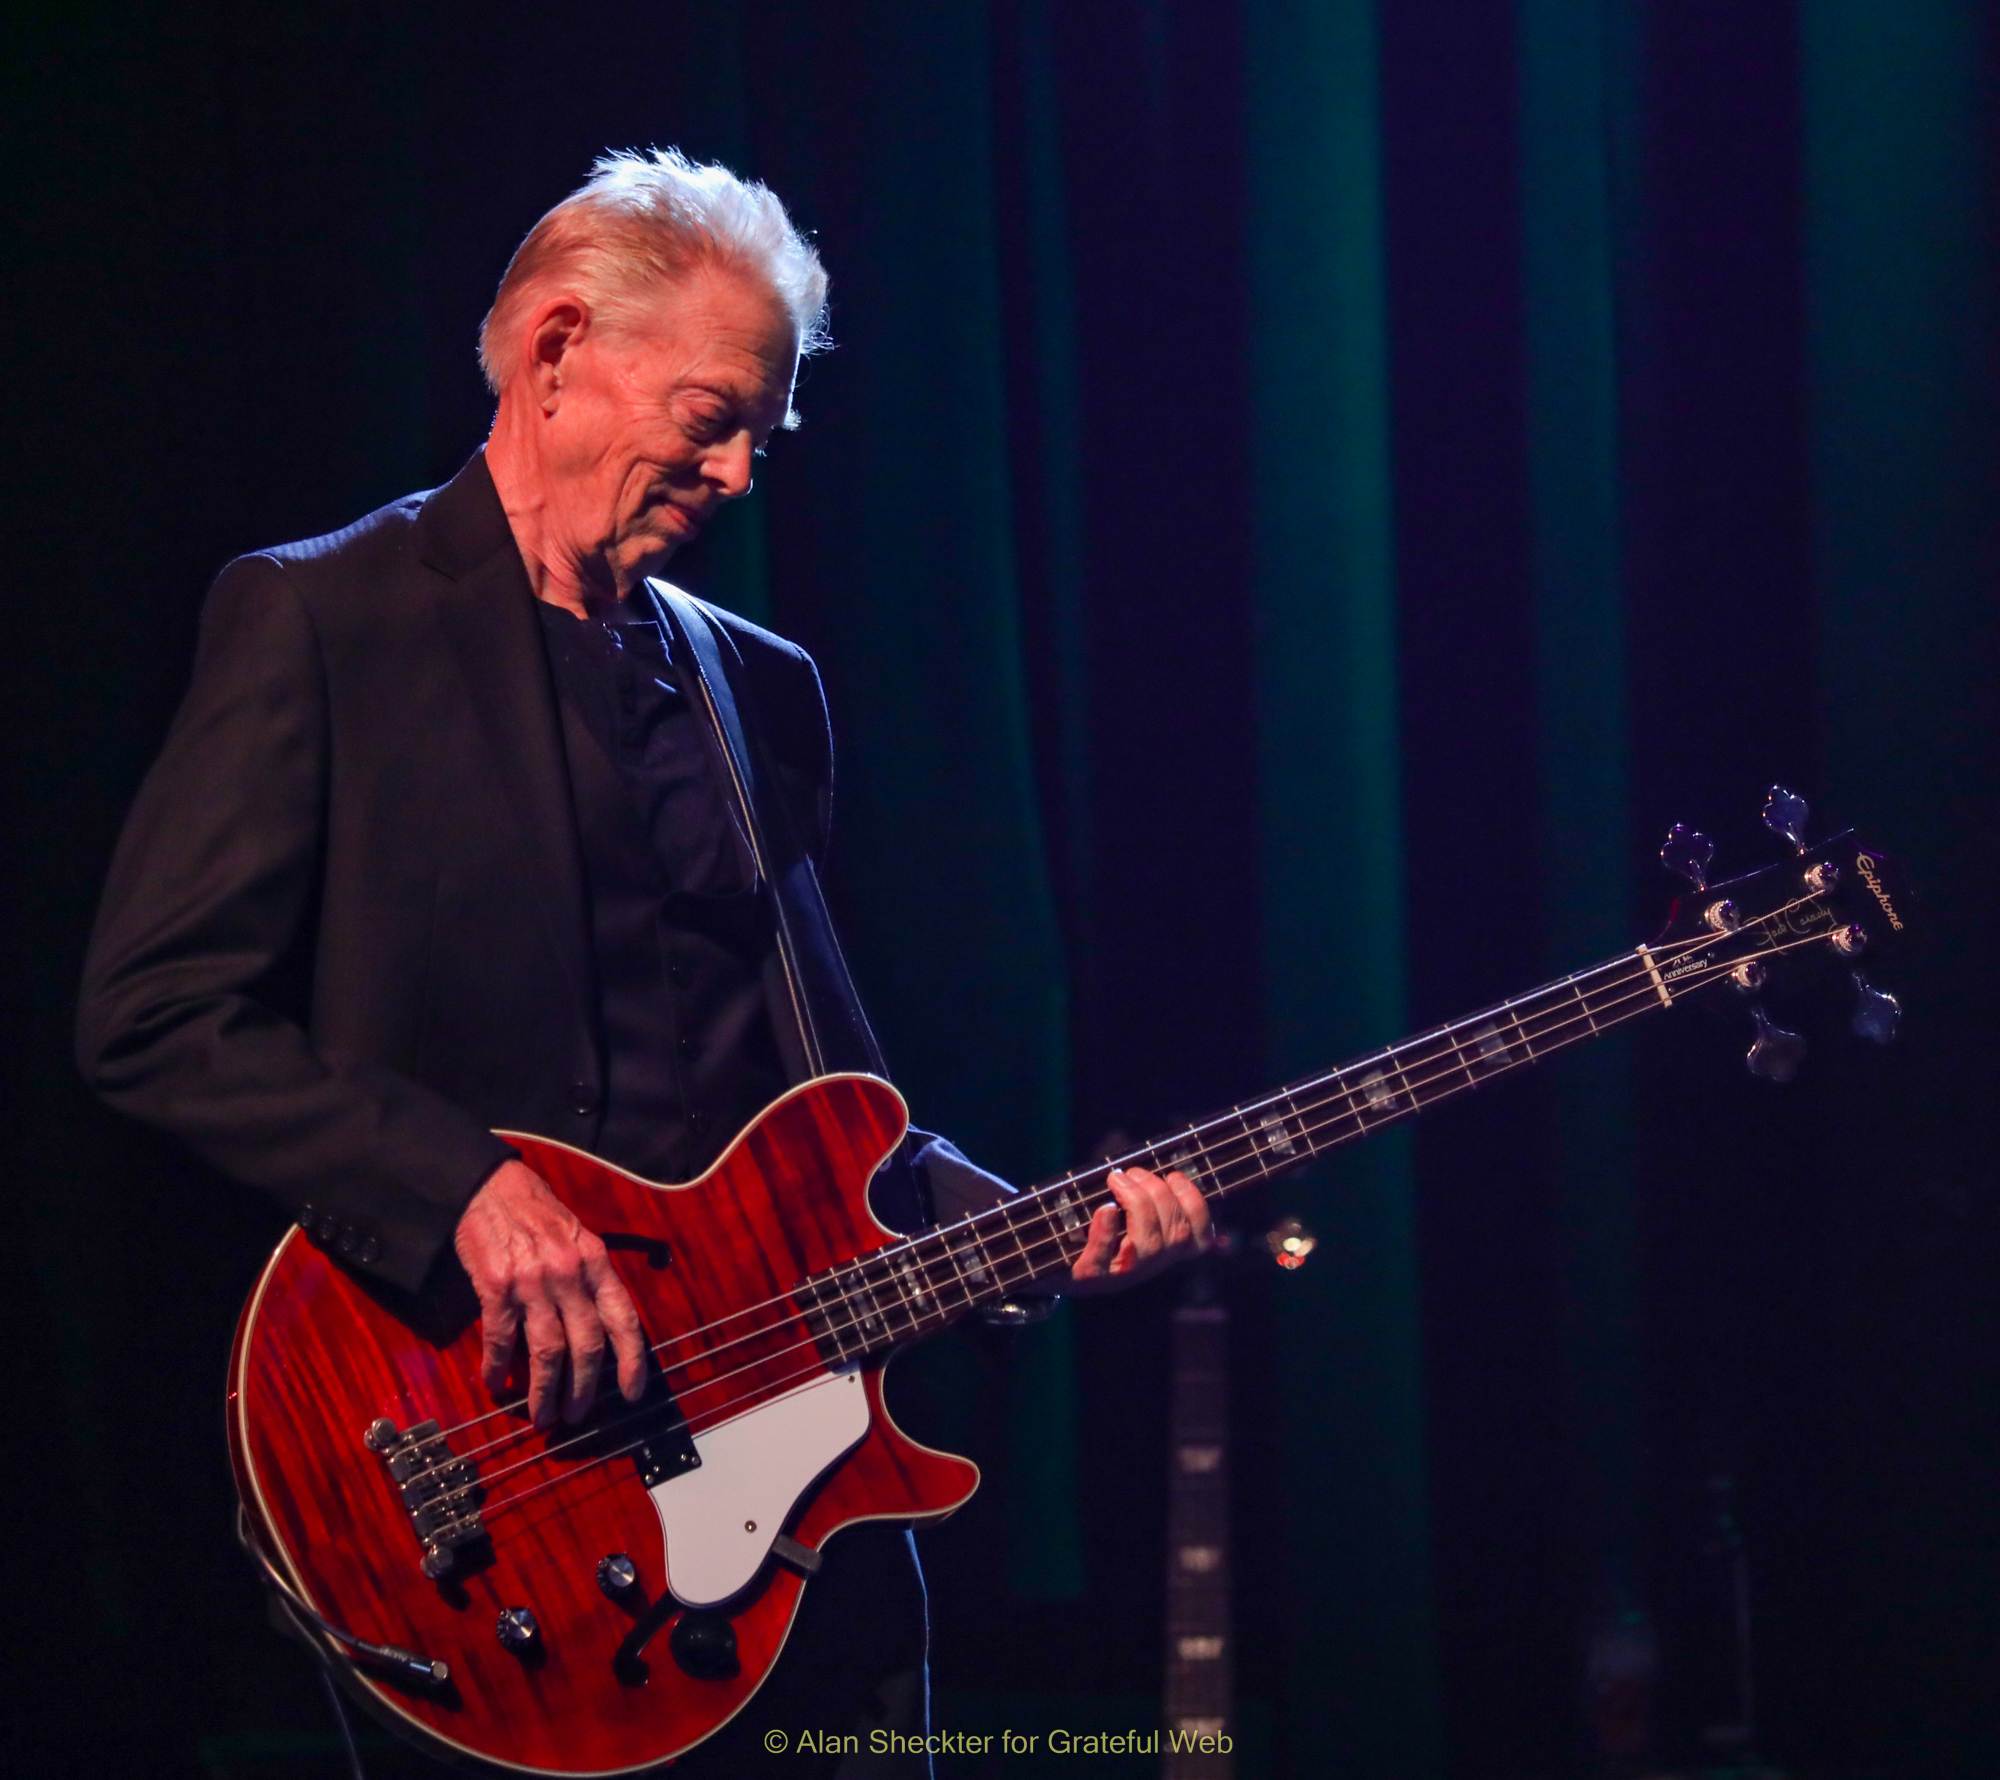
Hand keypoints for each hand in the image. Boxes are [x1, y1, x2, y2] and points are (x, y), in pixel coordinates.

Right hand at [454, 1160, 646, 1427]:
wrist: (489, 1186)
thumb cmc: (536, 1211)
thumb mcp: (578, 1236)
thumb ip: (590, 1279)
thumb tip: (599, 1331)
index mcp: (596, 1261)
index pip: (623, 1319)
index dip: (631, 1360)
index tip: (632, 1393)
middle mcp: (570, 1273)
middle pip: (586, 1345)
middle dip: (583, 1389)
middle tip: (575, 1416)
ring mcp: (533, 1281)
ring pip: (547, 1351)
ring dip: (545, 1391)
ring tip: (541, 1416)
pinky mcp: (496, 1286)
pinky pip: (501, 1338)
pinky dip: (499, 1368)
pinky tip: (496, 1385)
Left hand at [1066, 1166, 1212, 1294]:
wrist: (1044, 1266)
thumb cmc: (1089, 1231)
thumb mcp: (1122, 1218)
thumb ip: (1144, 1199)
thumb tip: (1169, 1172)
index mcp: (1161, 1252)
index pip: (1200, 1239)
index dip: (1196, 1205)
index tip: (1175, 1177)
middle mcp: (1147, 1267)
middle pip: (1176, 1233)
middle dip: (1158, 1192)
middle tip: (1131, 1173)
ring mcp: (1119, 1275)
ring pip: (1149, 1243)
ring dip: (1137, 1201)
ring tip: (1116, 1180)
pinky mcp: (1087, 1277)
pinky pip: (1103, 1258)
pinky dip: (1107, 1231)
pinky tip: (1105, 1208)